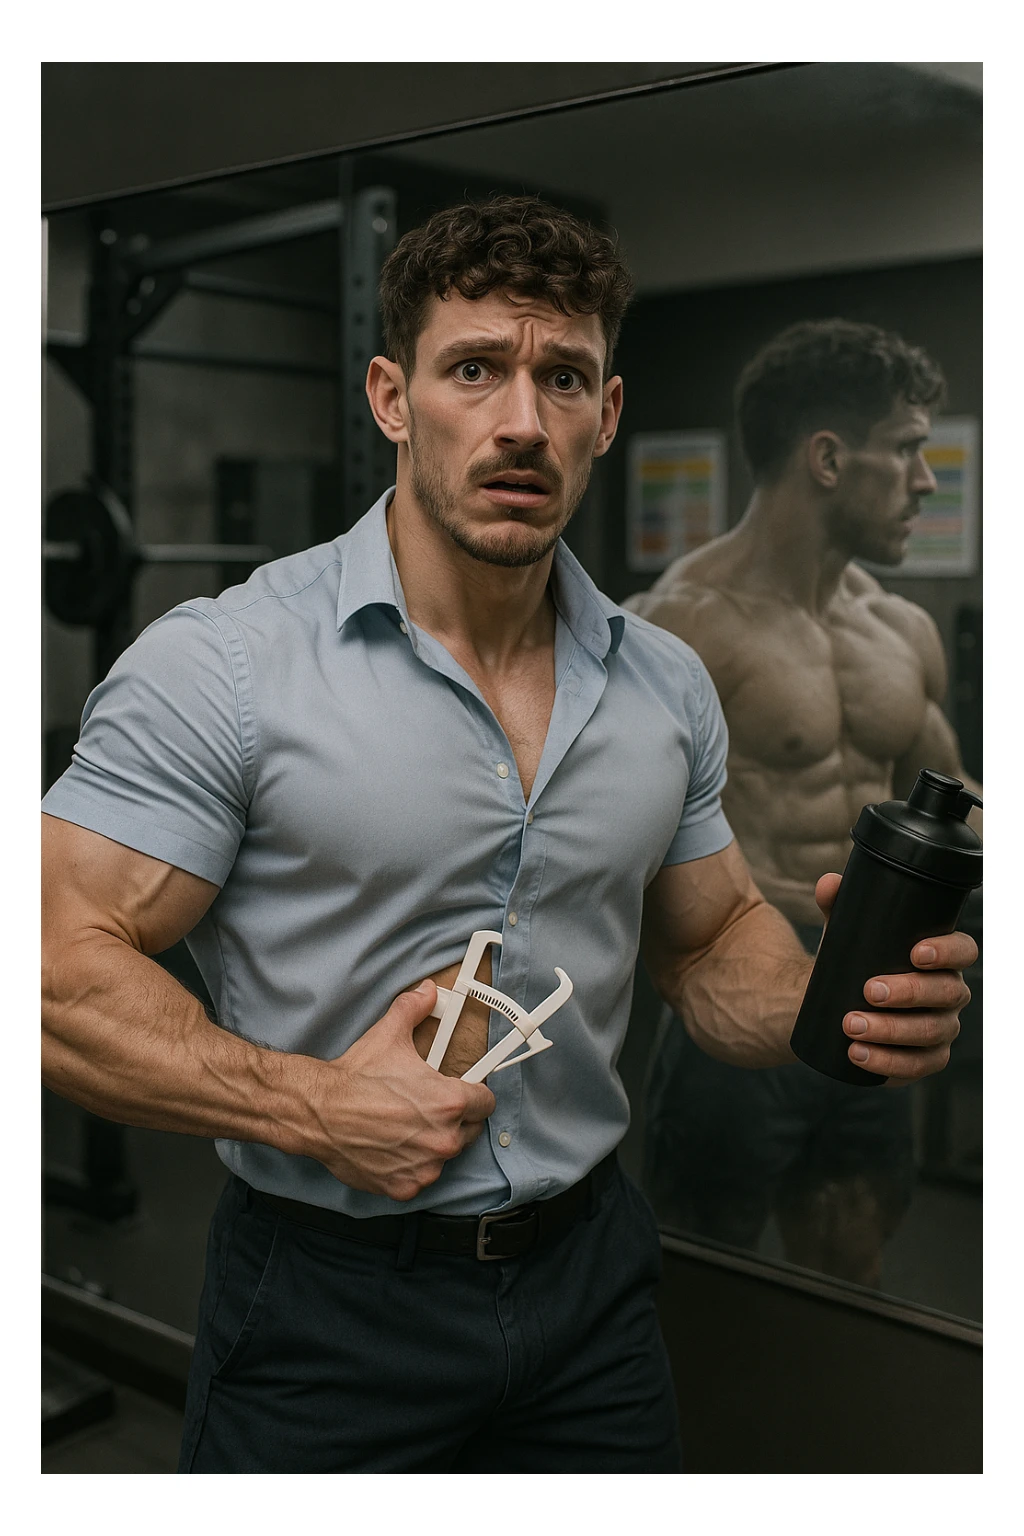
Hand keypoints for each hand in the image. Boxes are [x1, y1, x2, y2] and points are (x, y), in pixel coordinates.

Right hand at [305, 980, 495, 1199]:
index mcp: (451, 1102)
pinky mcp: (406, 1188)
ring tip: (405, 1126)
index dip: (474, 1094)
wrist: (319, 1112)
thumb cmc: (356, 1077)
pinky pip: (421, 1177)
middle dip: (454, 1119)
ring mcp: (426, 1168)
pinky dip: (411, 1166)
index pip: (487, 1103)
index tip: (463, 1092)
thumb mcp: (389, 1035)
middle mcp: (445, 1139)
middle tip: (427, 1108)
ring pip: (445, 1155)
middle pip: (470, 1130)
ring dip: (432, 1144)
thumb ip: (414, 1009)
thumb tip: (427, 991)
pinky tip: (392, 1147)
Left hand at [814, 874, 976, 1085]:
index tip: (914, 952)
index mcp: (942, 958)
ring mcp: (939, 1029)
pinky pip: (916, 1066)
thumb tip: (829, 883)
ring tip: (851, 1025)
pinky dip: (887, 1063)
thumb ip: (838, 905)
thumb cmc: (854, 961)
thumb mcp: (846, 932)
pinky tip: (858, 1054)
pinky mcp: (923, 1060)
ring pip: (929, 1033)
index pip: (964, 950)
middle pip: (947, 993)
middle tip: (868, 991)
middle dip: (909, 992)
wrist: (838, 1003)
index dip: (947, 951)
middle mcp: (949, 994)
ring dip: (891, 1031)